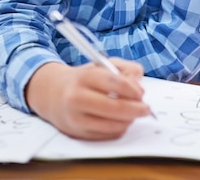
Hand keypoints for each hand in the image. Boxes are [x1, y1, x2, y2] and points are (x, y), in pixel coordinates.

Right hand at [25, 60, 150, 139]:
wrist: (54, 93)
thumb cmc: (86, 78)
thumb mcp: (105, 65)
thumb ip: (128, 70)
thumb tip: (139, 89)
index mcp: (85, 76)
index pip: (115, 83)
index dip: (133, 90)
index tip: (141, 93)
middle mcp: (77, 97)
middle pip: (114, 108)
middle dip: (136, 109)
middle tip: (146, 109)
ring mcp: (75, 118)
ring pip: (111, 125)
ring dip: (128, 121)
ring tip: (133, 114)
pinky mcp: (77, 133)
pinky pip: (106, 135)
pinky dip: (118, 129)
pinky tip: (120, 121)